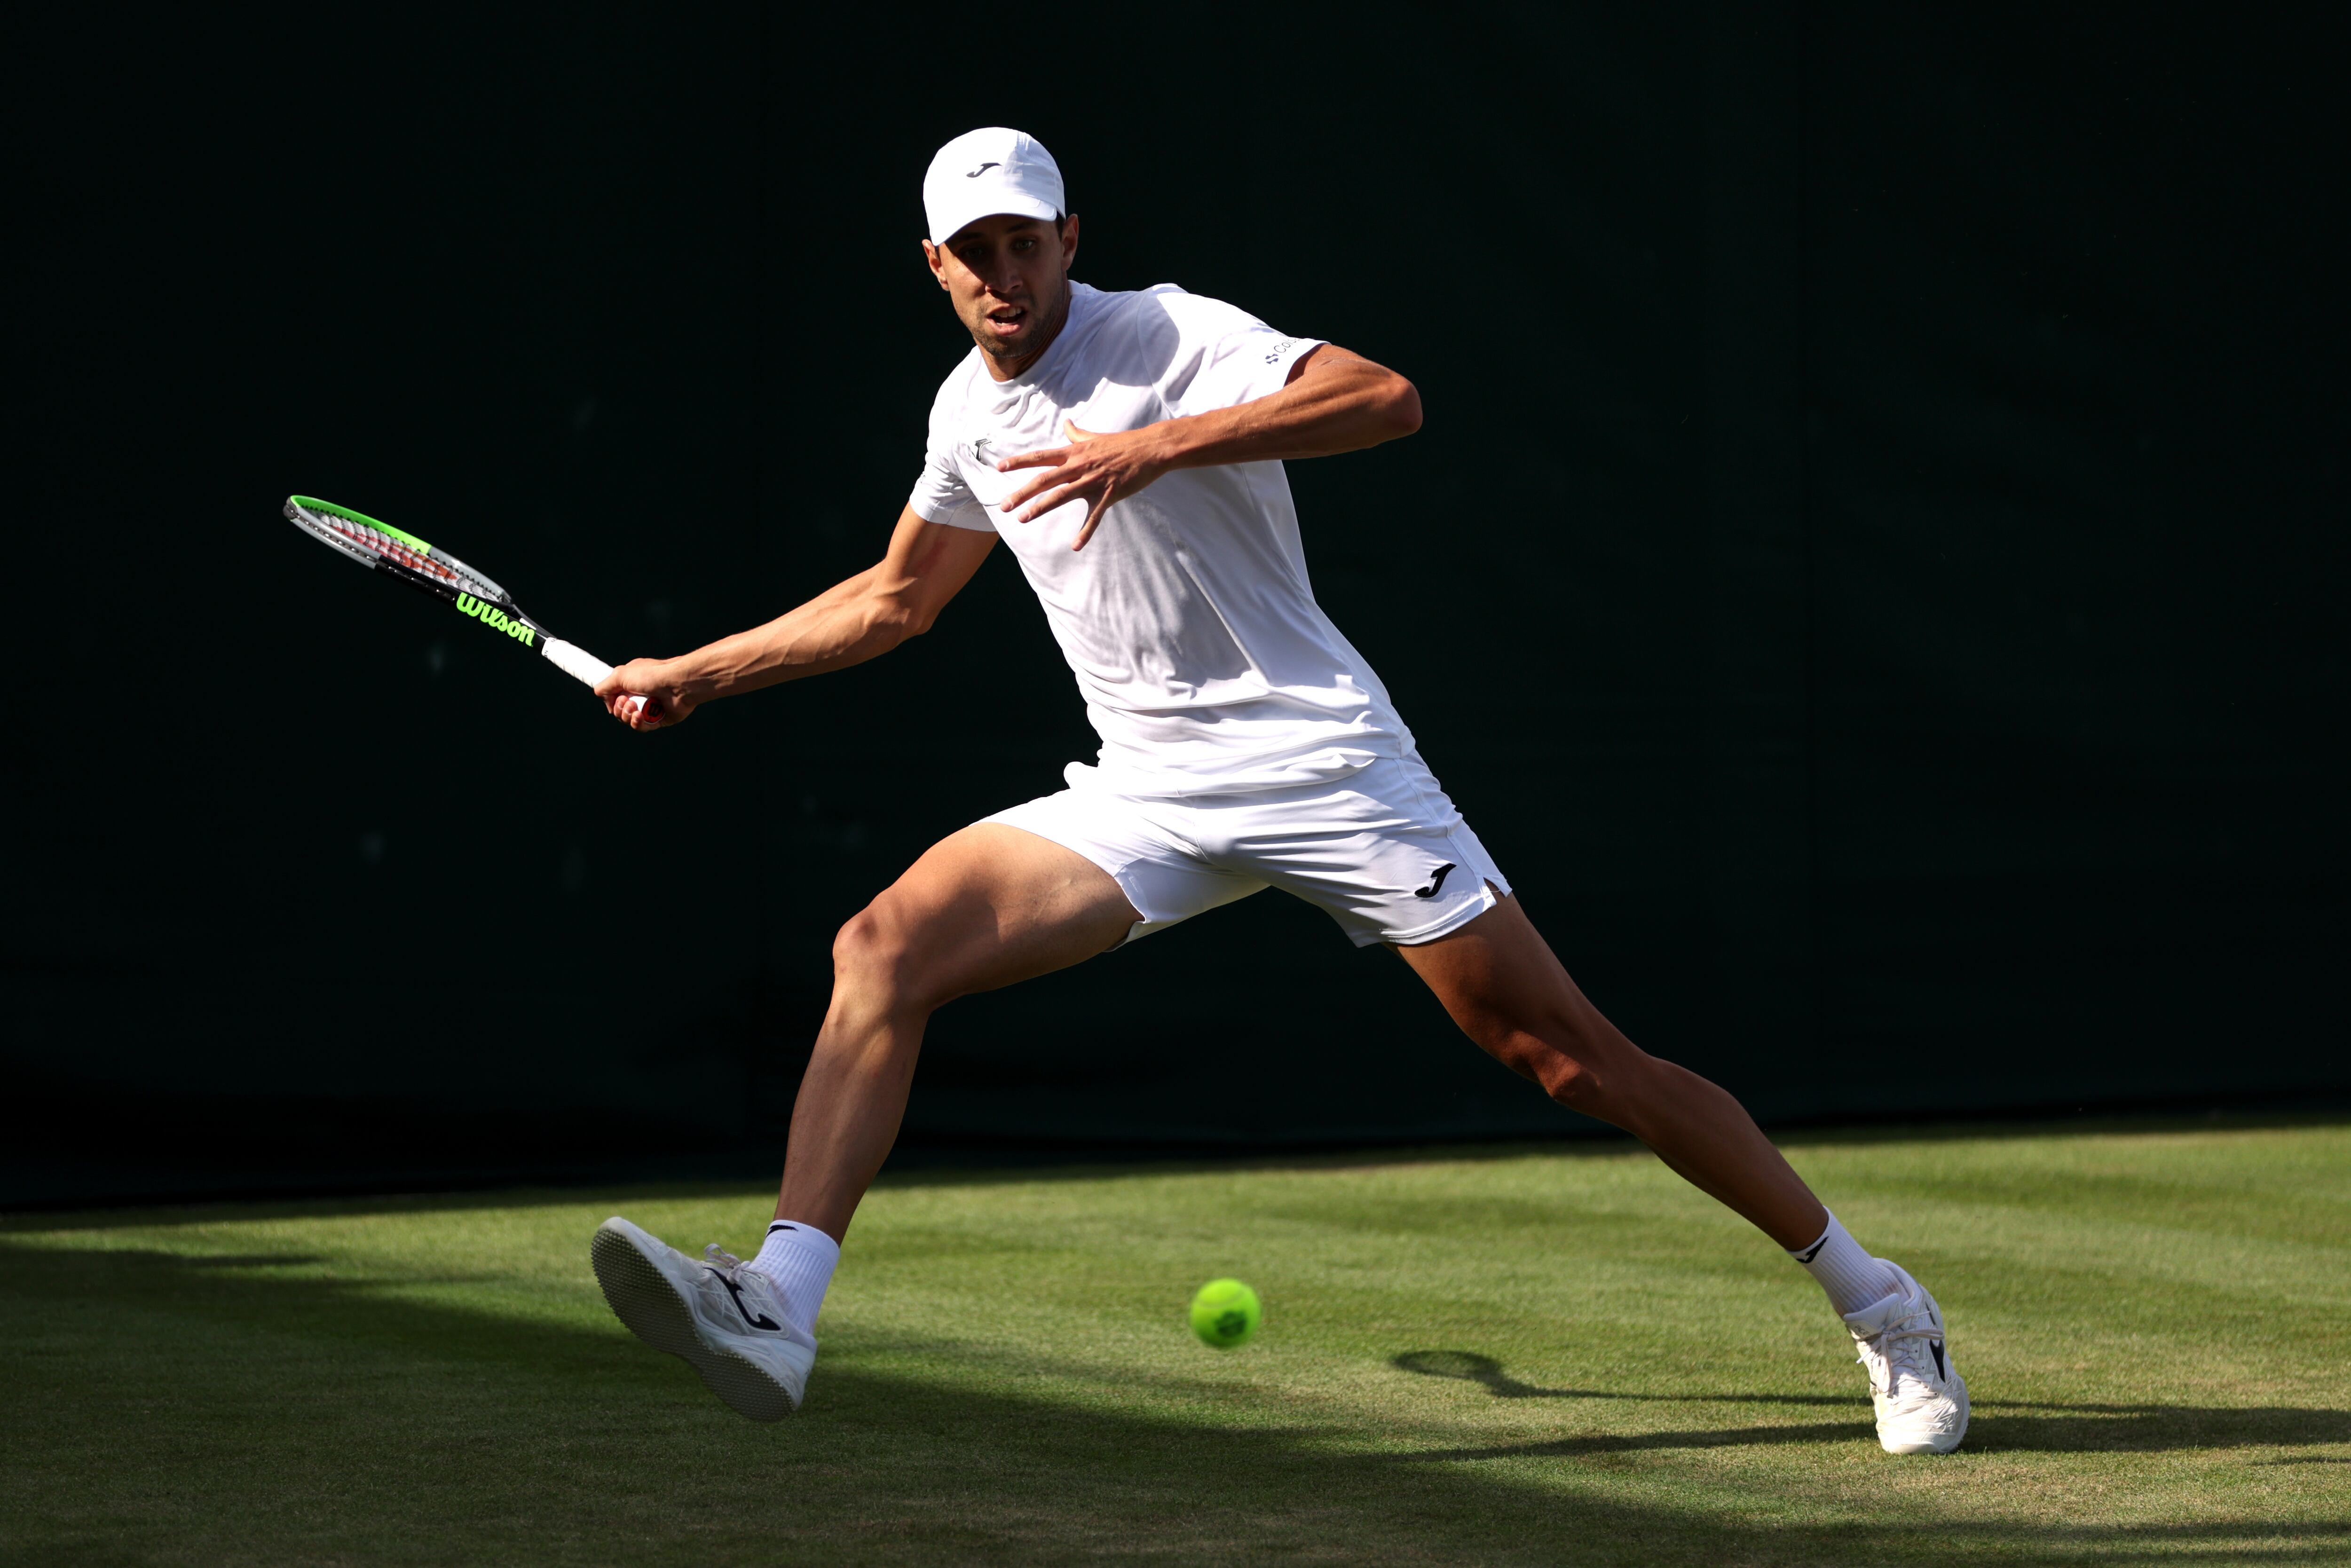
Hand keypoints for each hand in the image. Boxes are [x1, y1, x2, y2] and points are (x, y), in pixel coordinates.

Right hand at [594, 659, 694, 731]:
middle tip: (627, 701)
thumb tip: (600, 695)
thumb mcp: (621, 674)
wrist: (677, 684)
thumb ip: (605, 685)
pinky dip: (638, 723)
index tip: (611, 699)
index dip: (611, 700)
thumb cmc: (651, 675)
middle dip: (619, 708)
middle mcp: (641, 694)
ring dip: (627, 716)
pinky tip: (640, 716)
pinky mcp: (660, 719)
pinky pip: (643, 727)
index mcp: (632, 681)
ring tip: (634, 708)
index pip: (615, 696)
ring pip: (630, 720)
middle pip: (620, 710)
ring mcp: (650, 707)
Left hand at [995, 418, 1179, 549]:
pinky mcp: (1109, 494)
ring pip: (1062, 496)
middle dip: (1022, 492)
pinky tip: (1075, 546)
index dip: (1019, 461)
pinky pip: (1095, 516)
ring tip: (1023, 518)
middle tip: (1004, 505)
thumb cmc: (1122, 442)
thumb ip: (1076, 433)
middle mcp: (1079, 466)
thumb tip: (1067, 424)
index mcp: (1074, 453)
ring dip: (1041, 508)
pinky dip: (1086, 532)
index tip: (999, 467)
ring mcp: (1093, 480)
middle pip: (1044, 479)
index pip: (1041, 457)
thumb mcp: (1094, 436)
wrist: (1150, 448)